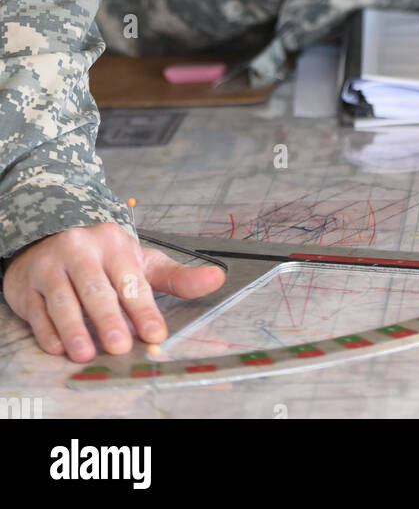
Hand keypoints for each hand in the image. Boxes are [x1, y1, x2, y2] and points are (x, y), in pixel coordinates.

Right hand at [2, 223, 225, 361]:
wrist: (48, 240)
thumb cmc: (101, 258)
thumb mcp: (140, 261)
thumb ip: (177, 276)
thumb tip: (217, 278)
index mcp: (113, 243)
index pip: (130, 279)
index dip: (143, 308)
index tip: (155, 334)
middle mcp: (80, 250)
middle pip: (96, 289)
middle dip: (109, 319)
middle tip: (120, 346)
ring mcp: (50, 267)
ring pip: (64, 300)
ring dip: (75, 329)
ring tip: (87, 353)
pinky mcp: (26, 285)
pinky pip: (38, 310)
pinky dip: (48, 330)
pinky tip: (59, 347)